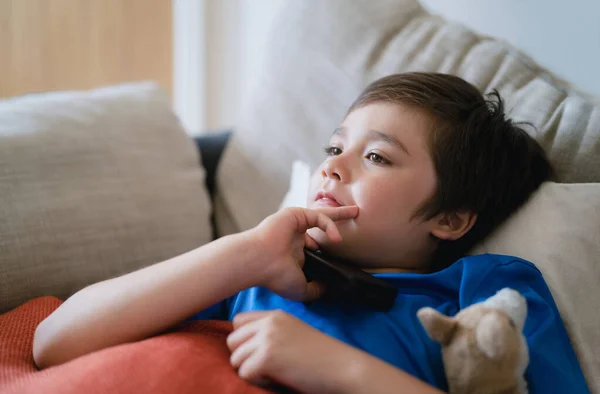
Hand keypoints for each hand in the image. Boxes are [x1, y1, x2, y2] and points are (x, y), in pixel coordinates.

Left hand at [226, 310, 348, 392]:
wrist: (343, 368)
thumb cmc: (321, 357)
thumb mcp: (294, 333)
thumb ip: (270, 332)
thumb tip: (241, 345)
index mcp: (276, 315)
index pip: (238, 321)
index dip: (244, 339)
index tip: (259, 352)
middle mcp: (269, 323)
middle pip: (232, 340)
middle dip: (243, 356)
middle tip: (265, 367)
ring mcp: (267, 339)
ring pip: (235, 358)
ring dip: (249, 370)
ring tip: (273, 373)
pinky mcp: (266, 358)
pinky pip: (244, 373)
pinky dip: (256, 381)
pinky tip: (276, 379)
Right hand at [251, 206, 357, 301]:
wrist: (258, 262)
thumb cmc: (275, 276)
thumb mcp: (301, 289)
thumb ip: (316, 289)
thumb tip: (328, 287)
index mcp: (295, 252)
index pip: (316, 246)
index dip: (328, 247)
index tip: (341, 253)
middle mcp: (295, 237)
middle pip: (321, 226)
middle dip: (337, 220)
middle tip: (354, 214)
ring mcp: (295, 225)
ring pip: (321, 215)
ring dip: (339, 213)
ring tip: (355, 212)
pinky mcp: (295, 215)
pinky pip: (318, 217)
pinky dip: (329, 226)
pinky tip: (336, 238)